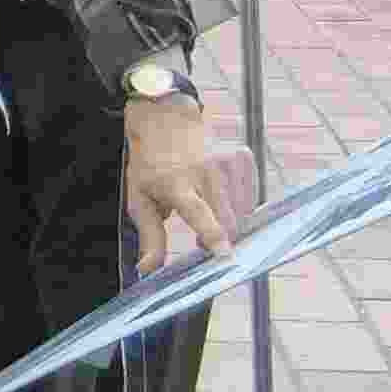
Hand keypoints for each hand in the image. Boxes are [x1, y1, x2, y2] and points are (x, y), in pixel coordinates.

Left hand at [123, 93, 228, 269]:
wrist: (165, 120)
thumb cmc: (150, 165)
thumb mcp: (140, 200)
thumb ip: (150, 237)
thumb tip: (147, 271)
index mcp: (176, 183)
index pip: (197, 211)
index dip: (211, 233)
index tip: (223, 253)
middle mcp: (205, 173)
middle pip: (227, 218)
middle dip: (222, 239)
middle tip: (203, 246)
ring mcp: (226, 163)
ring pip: (242, 211)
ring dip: (231, 225)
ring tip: (211, 222)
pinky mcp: (241, 158)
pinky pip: (250, 196)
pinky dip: (241, 207)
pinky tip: (225, 204)